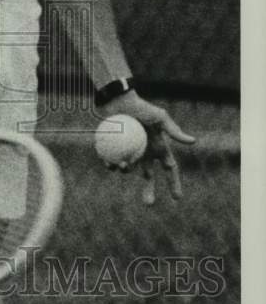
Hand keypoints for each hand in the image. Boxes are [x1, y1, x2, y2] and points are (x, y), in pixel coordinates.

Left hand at [97, 90, 195, 204]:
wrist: (118, 99)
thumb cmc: (141, 107)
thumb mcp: (159, 117)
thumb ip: (174, 130)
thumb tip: (193, 142)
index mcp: (158, 148)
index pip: (169, 169)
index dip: (173, 183)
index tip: (176, 198)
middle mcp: (145, 152)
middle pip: (148, 176)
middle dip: (149, 191)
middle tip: (149, 203)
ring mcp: (128, 151)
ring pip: (129, 169)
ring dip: (126, 171)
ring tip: (124, 166)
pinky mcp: (113, 148)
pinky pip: (112, 161)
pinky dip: (111, 164)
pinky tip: (110, 165)